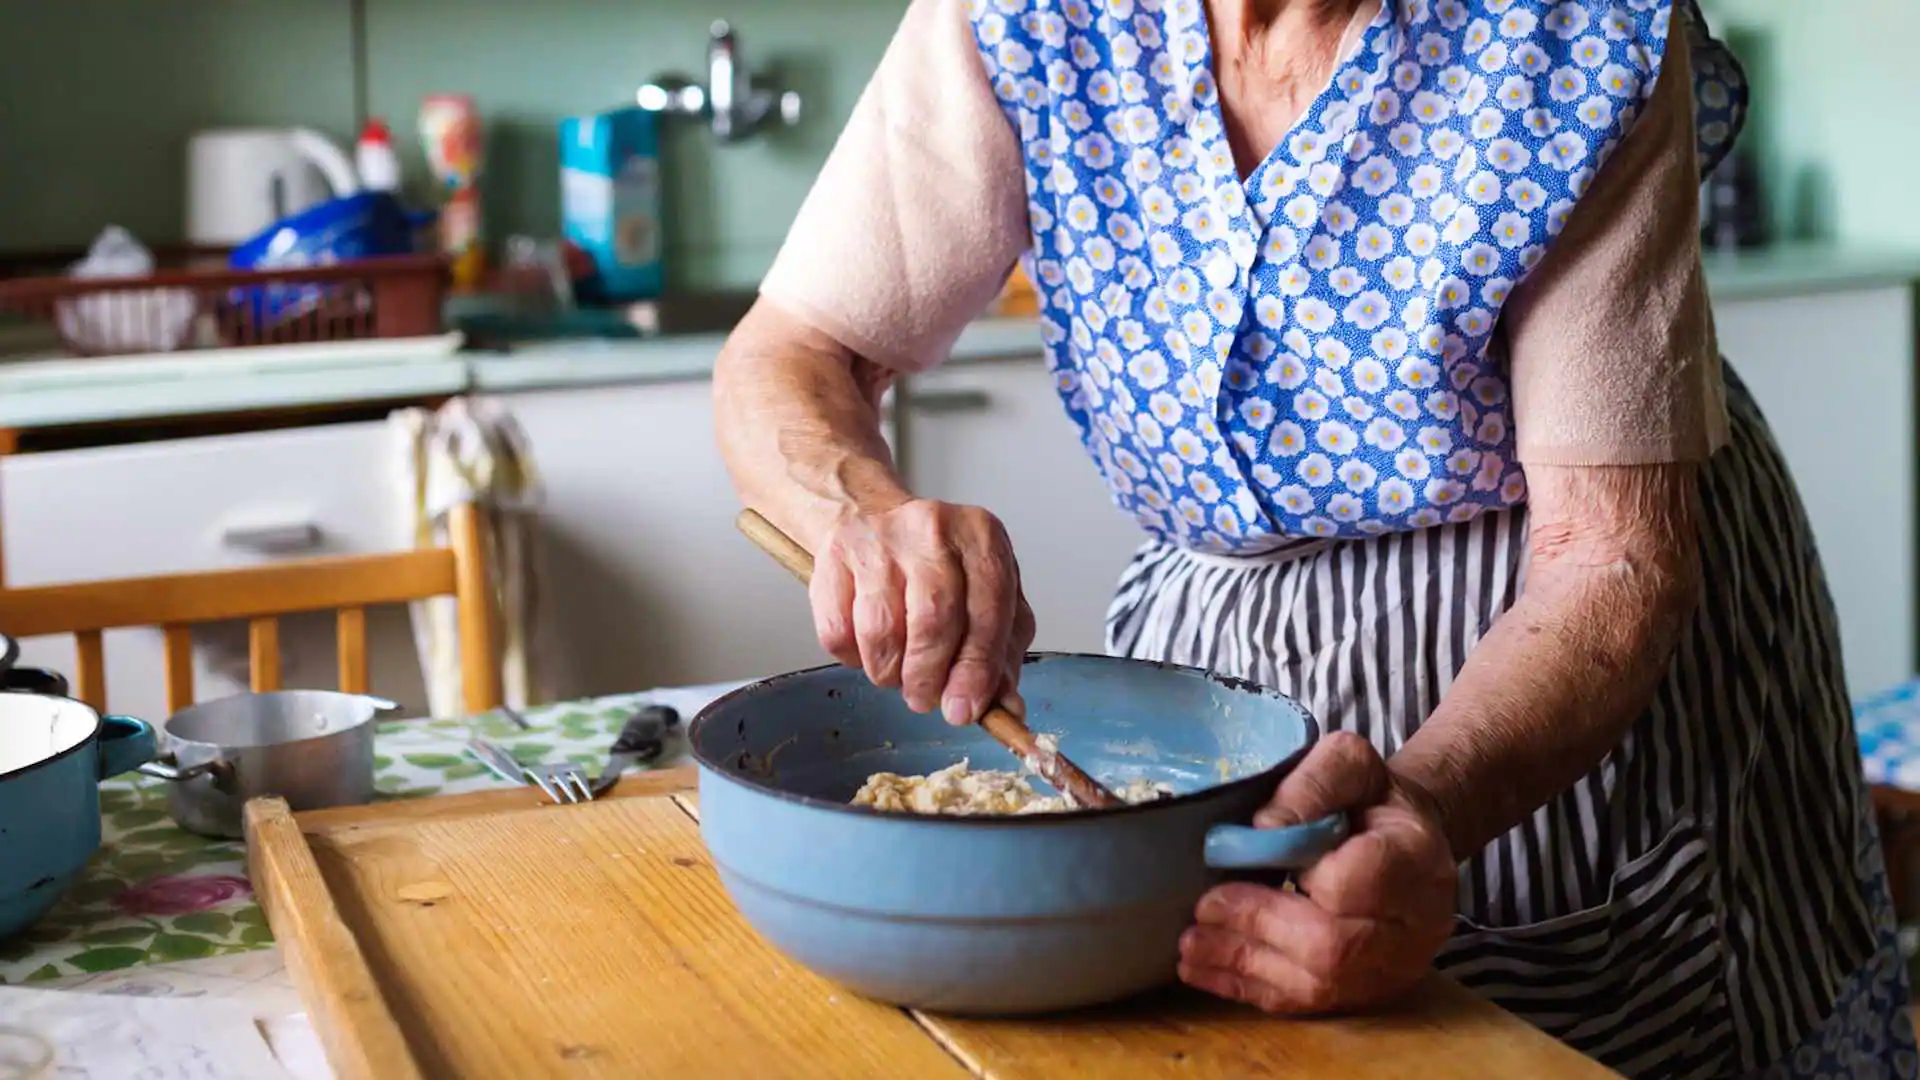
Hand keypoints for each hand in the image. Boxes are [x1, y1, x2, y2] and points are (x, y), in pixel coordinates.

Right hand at [810, 498, 1035, 725]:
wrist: (871, 517)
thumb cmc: (938, 566)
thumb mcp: (985, 597)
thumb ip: (1001, 654)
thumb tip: (1007, 709)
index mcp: (982, 538)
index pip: (988, 611)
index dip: (976, 670)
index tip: (965, 709)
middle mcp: (932, 530)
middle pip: (932, 620)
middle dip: (928, 676)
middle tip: (925, 698)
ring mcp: (879, 540)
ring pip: (880, 630)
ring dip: (889, 671)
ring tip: (897, 672)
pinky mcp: (833, 555)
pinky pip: (838, 630)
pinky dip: (853, 657)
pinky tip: (868, 648)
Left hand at [1178, 733, 1456, 1012]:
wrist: (1405, 838)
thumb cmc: (1370, 797)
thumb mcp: (1348, 764)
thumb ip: (1312, 785)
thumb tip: (1263, 829)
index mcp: (1414, 857)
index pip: (1353, 883)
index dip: (1296, 876)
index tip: (1248, 856)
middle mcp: (1415, 923)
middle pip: (1333, 947)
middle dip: (1258, 927)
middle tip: (1203, 909)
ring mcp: (1394, 966)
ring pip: (1318, 985)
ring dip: (1245, 964)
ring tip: (1190, 945)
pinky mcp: (1367, 992)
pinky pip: (1307, 1003)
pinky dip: (1251, 988)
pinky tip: (1207, 971)